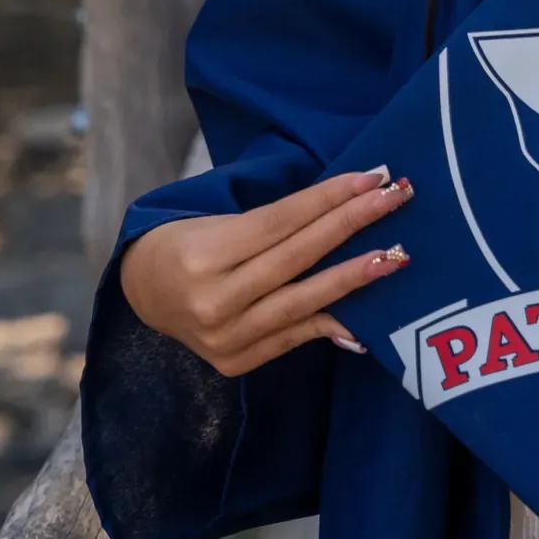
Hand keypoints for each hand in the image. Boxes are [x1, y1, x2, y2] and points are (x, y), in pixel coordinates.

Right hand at [119, 166, 413, 375]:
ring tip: (395, 257)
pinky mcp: (236, 362)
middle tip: (395, 199)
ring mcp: (224, 338)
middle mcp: (213, 300)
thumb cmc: (189, 242)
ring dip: (353, 278)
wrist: (143, 294)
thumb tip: (346, 204)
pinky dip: (330, 325)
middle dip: (351, 225)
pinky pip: (293, 338)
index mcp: (204, 254)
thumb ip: (276, 222)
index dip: (329, 198)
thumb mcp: (219, 220)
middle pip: (295, 258)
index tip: (374, 176)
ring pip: (301, 302)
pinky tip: (366, 318)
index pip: (280, 222)